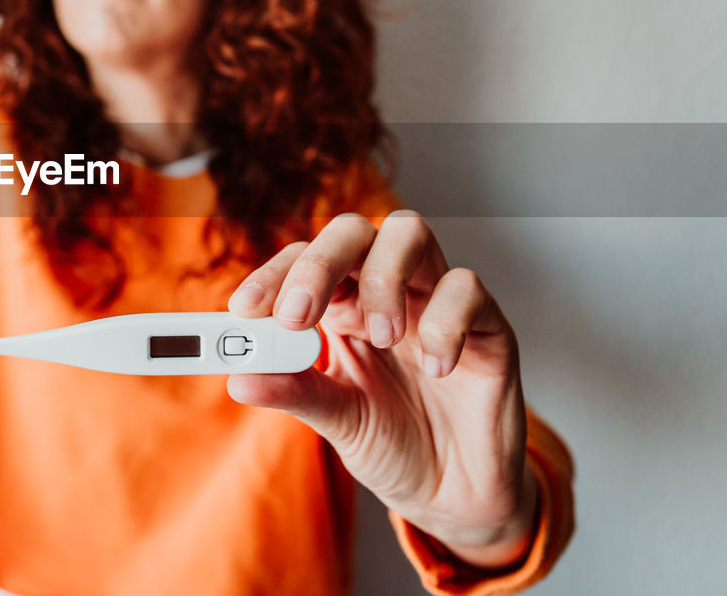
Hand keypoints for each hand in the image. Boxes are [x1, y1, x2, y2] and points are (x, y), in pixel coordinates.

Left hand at [225, 211, 538, 568]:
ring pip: (408, 234)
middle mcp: (385, 291)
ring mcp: (436, 302)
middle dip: (319, 261)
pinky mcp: (487, 326)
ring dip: (382, 278)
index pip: (302, 260)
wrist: (454, 495)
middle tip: (299, 316)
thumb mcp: (336, 421)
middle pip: (352, 231)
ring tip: (381, 337)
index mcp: (341, 306)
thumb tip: (238, 378)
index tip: (244, 308)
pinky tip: (436, 368)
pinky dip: (445, 322)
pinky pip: (468, 289)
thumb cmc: (392, 445)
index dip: (273, 275)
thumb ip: (295, 393)